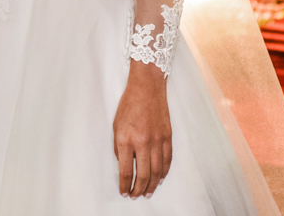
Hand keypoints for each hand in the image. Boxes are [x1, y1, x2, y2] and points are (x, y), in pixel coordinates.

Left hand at [113, 63, 171, 198]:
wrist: (147, 88)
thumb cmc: (129, 105)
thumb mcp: (116, 126)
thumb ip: (119, 147)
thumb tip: (125, 164)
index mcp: (126, 140)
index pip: (126, 171)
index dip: (125, 185)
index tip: (124, 192)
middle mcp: (143, 142)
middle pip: (143, 175)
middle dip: (139, 189)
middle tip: (136, 196)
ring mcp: (157, 140)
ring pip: (157, 171)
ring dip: (152, 185)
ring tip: (148, 192)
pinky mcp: (167, 137)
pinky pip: (167, 160)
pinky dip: (164, 172)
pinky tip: (160, 179)